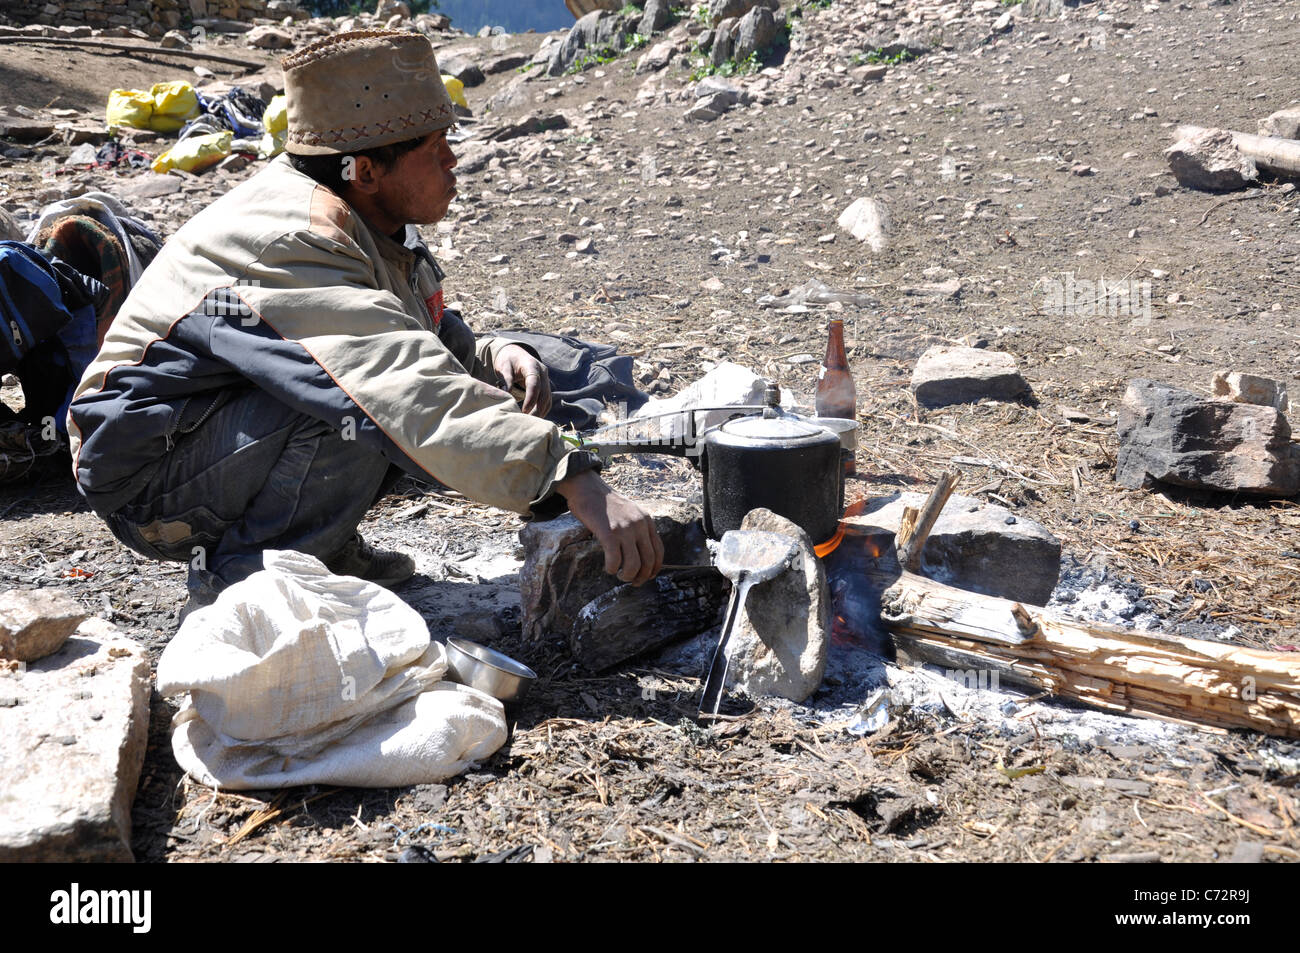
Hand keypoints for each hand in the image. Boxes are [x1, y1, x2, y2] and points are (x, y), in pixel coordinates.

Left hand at [493, 344, 551, 417]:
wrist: (516, 353)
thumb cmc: (508, 360)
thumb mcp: (504, 366)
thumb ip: (506, 379)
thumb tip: (507, 394)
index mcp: (532, 366)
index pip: (534, 384)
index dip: (531, 398)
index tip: (524, 411)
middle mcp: (543, 372)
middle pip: (544, 394)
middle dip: (537, 409)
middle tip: (526, 421)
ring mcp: (546, 379)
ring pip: (548, 399)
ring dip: (540, 412)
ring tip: (529, 422)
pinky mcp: (546, 386)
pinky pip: (547, 400)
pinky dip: (542, 410)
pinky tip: (533, 418)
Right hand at [555, 470, 663, 585]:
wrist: (588, 487)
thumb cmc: (606, 503)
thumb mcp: (631, 512)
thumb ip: (638, 528)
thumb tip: (641, 553)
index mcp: (647, 521)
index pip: (659, 551)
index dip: (655, 568)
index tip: (648, 576)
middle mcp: (639, 525)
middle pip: (648, 561)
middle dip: (642, 577)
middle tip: (633, 582)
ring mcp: (625, 529)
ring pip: (633, 564)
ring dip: (626, 576)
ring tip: (618, 575)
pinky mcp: (609, 533)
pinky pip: (614, 560)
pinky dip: (611, 569)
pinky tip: (608, 568)